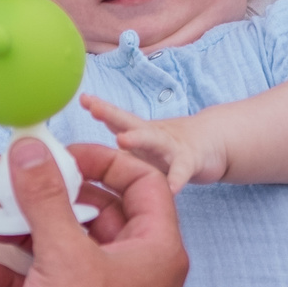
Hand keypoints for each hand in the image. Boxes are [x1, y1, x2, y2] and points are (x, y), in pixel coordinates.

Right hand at [0, 137, 185, 286]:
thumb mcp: (63, 253)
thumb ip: (45, 196)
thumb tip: (29, 150)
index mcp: (155, 248)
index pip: (142, 182)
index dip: (103, 160)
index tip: (61, 155)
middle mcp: (136, 269)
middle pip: (95, 212)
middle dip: (48, 197)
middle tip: (10, 181)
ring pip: (65, 248)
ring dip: (24, 233)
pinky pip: (45, 285)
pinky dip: (15, 276)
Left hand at [80, 95, 223, 192]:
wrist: (212, 144)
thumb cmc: (166, 149)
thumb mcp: (138, 148)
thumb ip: (111, 153)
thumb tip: (75, 163)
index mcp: (137, 132)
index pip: (115, 117)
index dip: (98, 108)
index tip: (81, 98)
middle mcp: (152, 135)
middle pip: (129, 121)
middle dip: (109, 113)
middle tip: (92, 107)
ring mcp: (171, 146)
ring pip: (153, 140)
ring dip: (138, 139)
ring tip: (121, 140)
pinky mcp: (191, 161)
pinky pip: (181, 171)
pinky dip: (176, 179)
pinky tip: (170, 188)